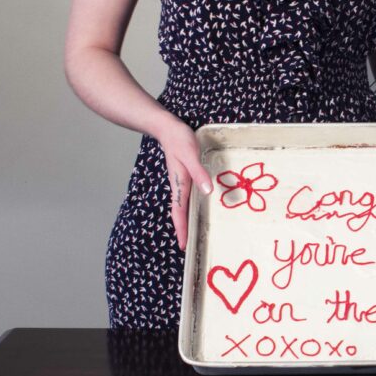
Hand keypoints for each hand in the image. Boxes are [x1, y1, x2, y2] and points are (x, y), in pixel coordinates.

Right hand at [156, 119, 212, 250]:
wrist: (168, 128)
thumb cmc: (179, 140)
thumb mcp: (191, 155)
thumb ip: (199, 173)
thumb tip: (207, 192)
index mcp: (180, 185)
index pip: (179, 213)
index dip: (182, 229)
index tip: (183, 246)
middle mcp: (180, 187)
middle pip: (180, 213)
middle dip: (184, 230)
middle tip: (189, 246)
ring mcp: (182, 182)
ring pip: (184, 206)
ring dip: (187, 220)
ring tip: (194, 233)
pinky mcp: (185, 176)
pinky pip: (188, 197)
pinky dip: (192, 207)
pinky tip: (199, 208)